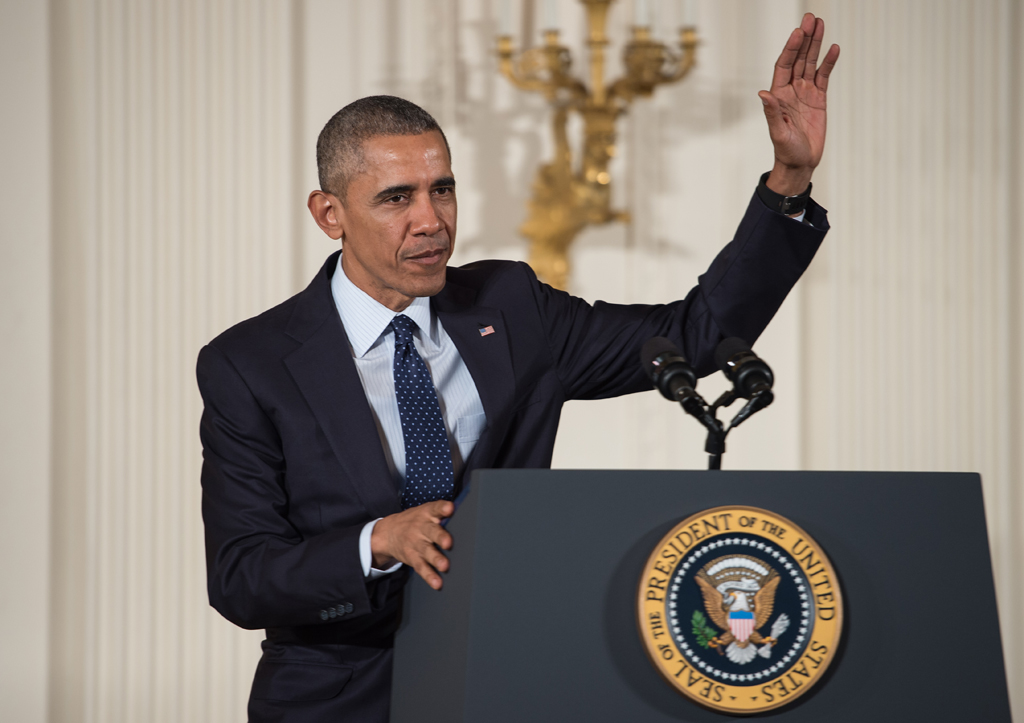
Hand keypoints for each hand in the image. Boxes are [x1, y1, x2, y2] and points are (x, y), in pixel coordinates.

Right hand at [371, 500, 453, 589]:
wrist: (388, 532)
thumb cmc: (416, 521)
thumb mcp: (425, 511)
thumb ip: (442, 513)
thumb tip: (467, 515)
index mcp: (426, 513)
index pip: (435, 508)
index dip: (443, 508)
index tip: (450, 508)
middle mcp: (421, 528)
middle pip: (431, 531)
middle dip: (440, 537)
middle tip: (448, 543)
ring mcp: (416, 543)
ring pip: (427, 551)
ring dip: (436, 559)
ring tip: (445, 566)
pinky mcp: (412, 558)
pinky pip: (421, 567)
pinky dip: (429, 576)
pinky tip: (437, 583)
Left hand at [759, 13, 839, 195]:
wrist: (800, 163)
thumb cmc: (786, 151)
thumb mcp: (778, 132)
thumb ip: (771, 112)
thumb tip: (764, 93)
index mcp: (778, 95)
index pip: (784, 65)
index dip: (790, 48)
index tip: (798, 32)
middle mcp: (791, 90)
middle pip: (798, 58)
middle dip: (804, 38)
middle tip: (810, 18)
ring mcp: (805, 93)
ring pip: (811, 63)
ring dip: (815, 44)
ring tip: (820, 23)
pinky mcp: (819, 99)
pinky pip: (824, 76)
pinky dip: (829, 63)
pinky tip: (834, 49)